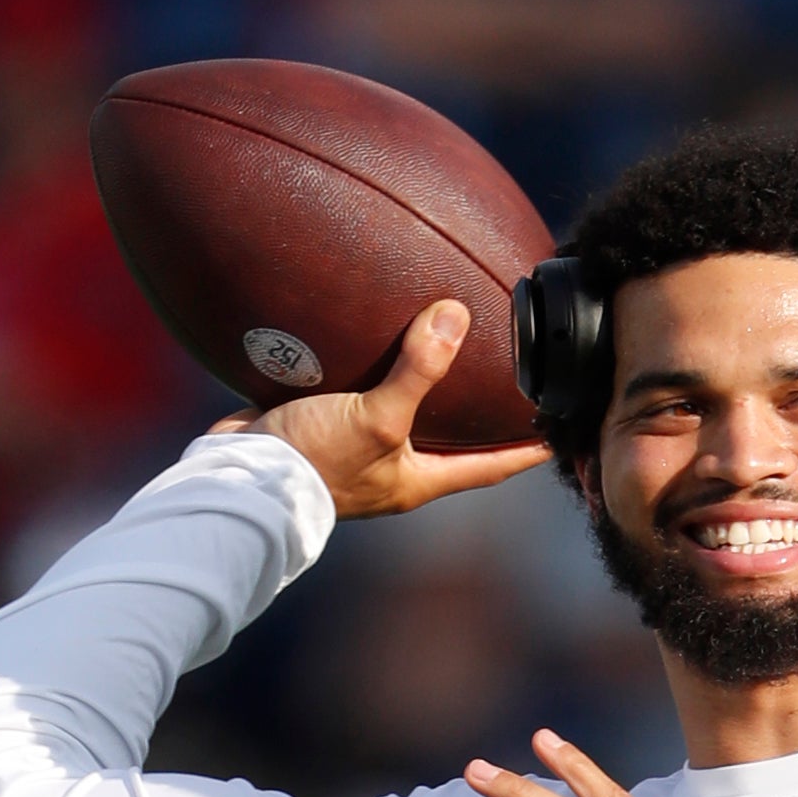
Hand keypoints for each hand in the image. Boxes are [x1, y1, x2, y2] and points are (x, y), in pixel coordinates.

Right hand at [215, 300, 544, 518]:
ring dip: (421, 388)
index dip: (526, 450)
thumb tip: (457, 316)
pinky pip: (356, 395)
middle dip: (477, 418)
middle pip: (450, 442)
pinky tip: (370, 340)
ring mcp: (355, 451)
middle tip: (508, 383)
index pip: (490, 466)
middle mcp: (392, 469)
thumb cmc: (314, 463)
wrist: (238, 478)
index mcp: (417, 480)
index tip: (559, 433)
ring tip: (443, 349)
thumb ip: (420, 370)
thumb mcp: (377, 417)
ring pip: (402, 416)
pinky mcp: (320, 429)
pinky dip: (369, 371)